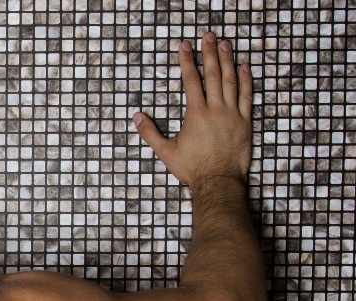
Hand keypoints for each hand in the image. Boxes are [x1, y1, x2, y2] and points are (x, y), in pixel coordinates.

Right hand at [133, 32, 252, 188]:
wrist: (218, 182)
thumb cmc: (192, 168)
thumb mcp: (166, 151)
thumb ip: (150, 132)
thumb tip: (137, 116)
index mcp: (196, 114)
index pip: (191, 81)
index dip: (187, 62)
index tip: (185, 46)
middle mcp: (215, 110)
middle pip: (213, 75)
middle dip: (209, 53)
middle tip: (209, 36)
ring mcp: (232, 114)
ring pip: (230, 81)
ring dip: (227, 61)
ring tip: (225, 44)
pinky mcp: (245, 122)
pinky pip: (247, 96)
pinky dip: (245, 81)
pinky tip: (244, 68)